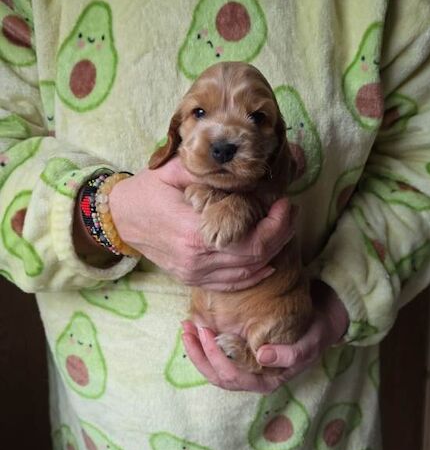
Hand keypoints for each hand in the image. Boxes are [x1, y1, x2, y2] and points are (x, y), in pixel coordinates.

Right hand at [109, 157, 295, 291]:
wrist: (119, 218)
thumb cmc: (148, 190)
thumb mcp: (176, 169)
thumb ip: (211, 169)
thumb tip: (248, 166)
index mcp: (195, 232)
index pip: (252, 241)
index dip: (278, 225)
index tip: (286, 203)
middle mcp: (197, 259)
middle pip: (256, 260)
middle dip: (281, 236)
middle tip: (289, 212)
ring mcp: (194, 273)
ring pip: (247, 274)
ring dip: (271, 253)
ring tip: (281, 228)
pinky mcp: (191, 279)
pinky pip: (231, 283)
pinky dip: (253, 272)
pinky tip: (267, 258)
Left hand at [181, 281, 348, 391]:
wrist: (319, 326)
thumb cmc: (314, 336)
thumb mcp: (308, 345)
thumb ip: (290, 354)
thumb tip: (262, 356)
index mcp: (266, 381)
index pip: (233, 377)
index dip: (215, 357)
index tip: (207, 331)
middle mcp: (253, 379)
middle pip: (217, 377)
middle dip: (198, 355)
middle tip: (187, 328)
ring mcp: (246, 370)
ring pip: (213, 370)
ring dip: (196, 351)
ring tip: (186, 327)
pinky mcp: (242, 357)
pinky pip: (217, 358)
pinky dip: (204, 346)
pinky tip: (197, 328)